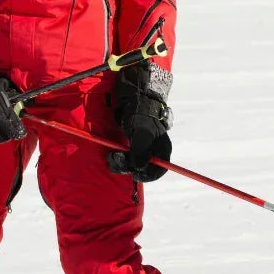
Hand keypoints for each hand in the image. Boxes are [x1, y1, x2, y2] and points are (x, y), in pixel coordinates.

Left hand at [107, 61, 172, 181]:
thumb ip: (142, 151)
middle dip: (128, 167)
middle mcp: (153, 150)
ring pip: (132, 164)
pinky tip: (114, 151)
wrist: (133, 97)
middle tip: (115, 158)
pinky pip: (127, 156)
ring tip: (112, 155)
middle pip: (142, 169)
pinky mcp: (133, 143)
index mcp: (161, 149)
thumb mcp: (142, 133)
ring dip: (121, 162)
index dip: (147, 176)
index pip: (159, 171)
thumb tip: (140, 168)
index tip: (133, 175)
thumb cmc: (140, 114)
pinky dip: (119, 156)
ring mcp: (143, 146)